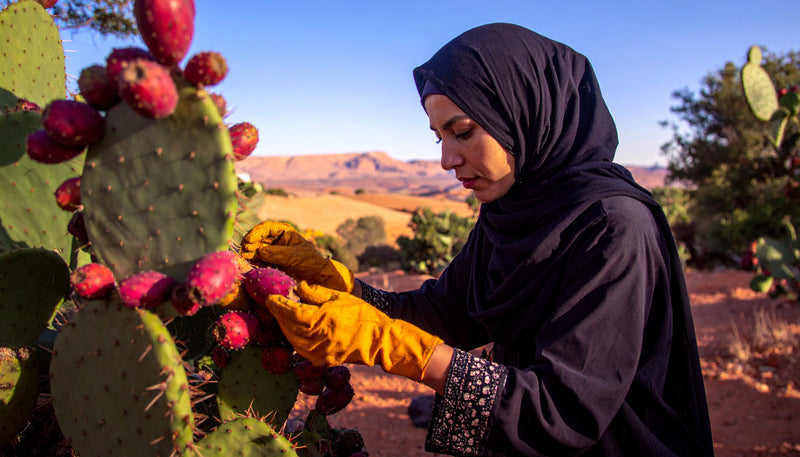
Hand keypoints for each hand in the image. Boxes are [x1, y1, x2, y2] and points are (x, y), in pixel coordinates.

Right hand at [240, 221, 353, 291]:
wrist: (316, 278)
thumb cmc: (310, 262)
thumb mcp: (296, 256)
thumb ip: (278, 253)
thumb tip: (259, 251)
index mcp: (284, 233)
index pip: (266, 228)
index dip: (256, 232)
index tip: (249, 240)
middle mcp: (276, 241)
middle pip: (258, 238)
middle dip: (250, 243)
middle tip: (246, 251)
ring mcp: (271, 252)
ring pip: (255, 250)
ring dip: (249, 253)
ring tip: (246, 258)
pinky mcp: (269, 264)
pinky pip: (257, 261)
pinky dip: (252, 262)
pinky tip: (249, 264)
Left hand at [264, 282, 443, 381]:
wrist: (379, 340)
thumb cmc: (362, 314)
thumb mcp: (340, 297)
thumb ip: (316, 293)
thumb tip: (296, 287)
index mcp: (321, 319)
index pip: (290, 312)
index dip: (277, 305)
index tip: (270, 297)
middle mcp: (317, 338)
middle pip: (288, 327)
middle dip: (278, 315)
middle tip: (274, 304)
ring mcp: (319, 353)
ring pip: (292, 340)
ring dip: (284, 328)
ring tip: (282, 316)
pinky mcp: (322, 361)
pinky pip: (300, 349)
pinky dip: (294, 339)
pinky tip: (294, 330)